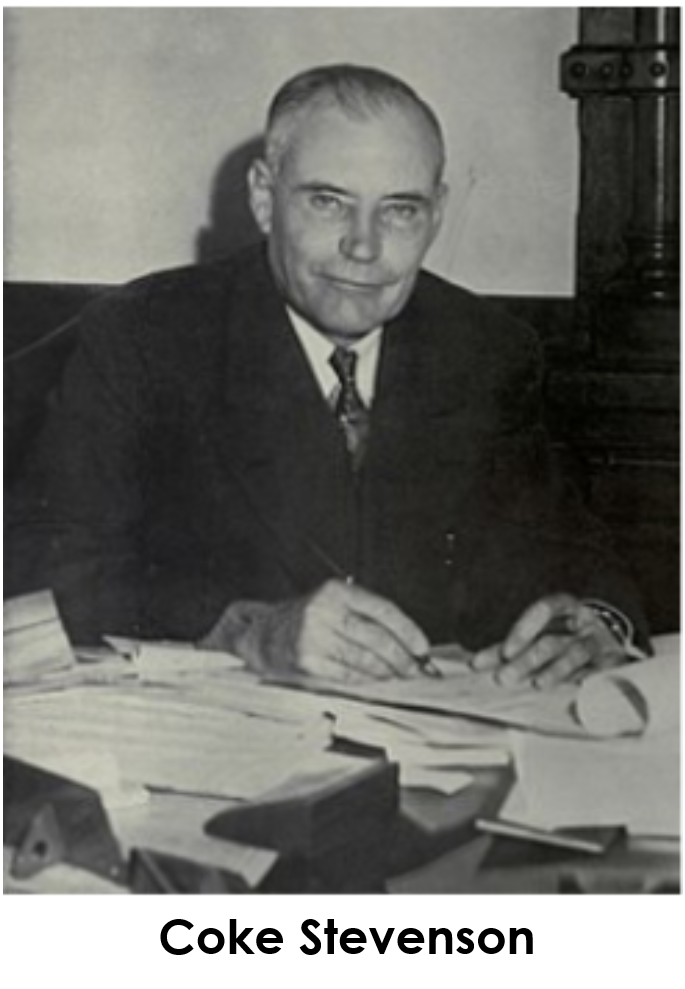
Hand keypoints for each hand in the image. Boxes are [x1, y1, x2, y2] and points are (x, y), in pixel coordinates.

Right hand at [201, 579, 429, 681]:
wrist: (263, 635)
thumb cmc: (306, 620)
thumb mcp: (334, 604)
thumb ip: (368, 618)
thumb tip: (410, 645)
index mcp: (335, 591)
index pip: (383, 610)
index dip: (408, 630)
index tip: (422, 647)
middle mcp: (324, 611)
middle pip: (377, 638)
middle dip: (403, 658)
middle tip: (417, 670)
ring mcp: (314, 638)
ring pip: (365, 660)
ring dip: (388, 672)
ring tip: (399, 676)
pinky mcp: (308, 662)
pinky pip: (349, 675)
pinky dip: (367, 680)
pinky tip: (375, 680)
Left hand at [471, 594, 626, 687]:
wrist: (613, 645)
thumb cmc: (568, 638)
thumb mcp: (542, 635)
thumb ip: (512, 647)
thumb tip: (476, 663)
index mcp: (566, 608)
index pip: (544, 609)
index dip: (523, 628)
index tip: (504, 652)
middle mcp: (584, 622)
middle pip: (552, 640)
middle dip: (526, 660)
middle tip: (504, 678)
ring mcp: (600, 642)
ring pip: (574, 654)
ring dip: (554, 671)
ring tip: (537, 684)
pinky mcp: (615, 663)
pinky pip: (600, 672)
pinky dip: (587, 680)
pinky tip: (576, 690)